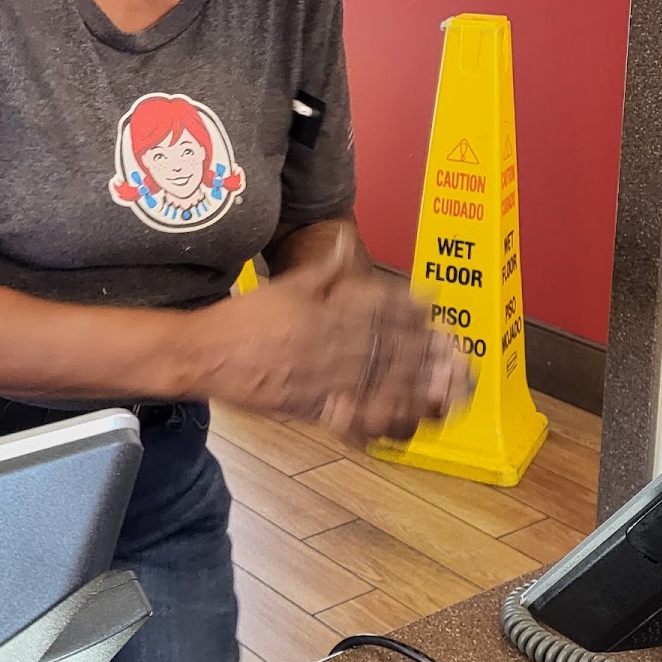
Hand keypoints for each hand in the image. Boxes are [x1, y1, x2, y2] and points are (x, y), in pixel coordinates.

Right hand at [195, 232, 471, 440]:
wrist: (205, 354)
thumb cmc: (242, 319)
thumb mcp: (284, 285)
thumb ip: (322, 269)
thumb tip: (346, 240)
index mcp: (322, 312)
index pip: (375, 310)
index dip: (408, 312)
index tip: (435, 313)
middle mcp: (326, 344)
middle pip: (385, 348)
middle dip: (424, 352)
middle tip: (456, 355)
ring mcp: (320, 377)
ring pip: (376, 382)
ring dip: (414, 386)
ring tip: (445, 390)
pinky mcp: (310, 406)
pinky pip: (350, 412)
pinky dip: (378, 417)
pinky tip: (403, 421)